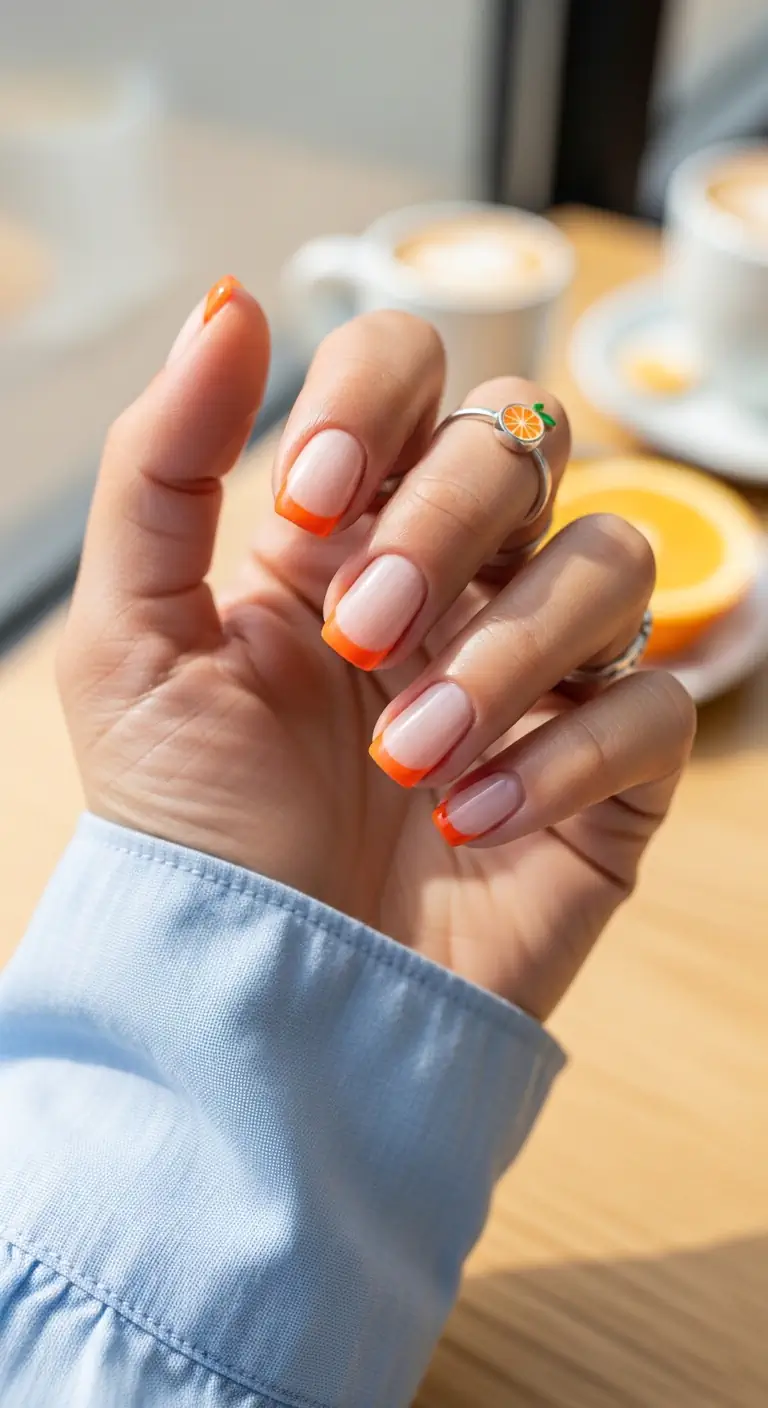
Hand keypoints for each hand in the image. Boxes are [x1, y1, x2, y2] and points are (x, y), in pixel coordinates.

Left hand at [59, 279, 694, 1018]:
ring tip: (407, 757)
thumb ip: (160, 470)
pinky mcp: (607, 772)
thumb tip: (231, 303)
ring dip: (507, 650)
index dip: (378, 398)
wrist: (260, 1000)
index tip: (307, 497)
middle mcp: (454, 581)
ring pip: (611, 561)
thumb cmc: (191, 829)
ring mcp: (538, 673)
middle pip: (523, 443)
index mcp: (344, 535)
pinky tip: (471, 823)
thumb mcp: (132, 647)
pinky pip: (652, 707)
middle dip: (442, 523)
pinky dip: (563, 756)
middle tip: (359, 632)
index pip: (413, 374)